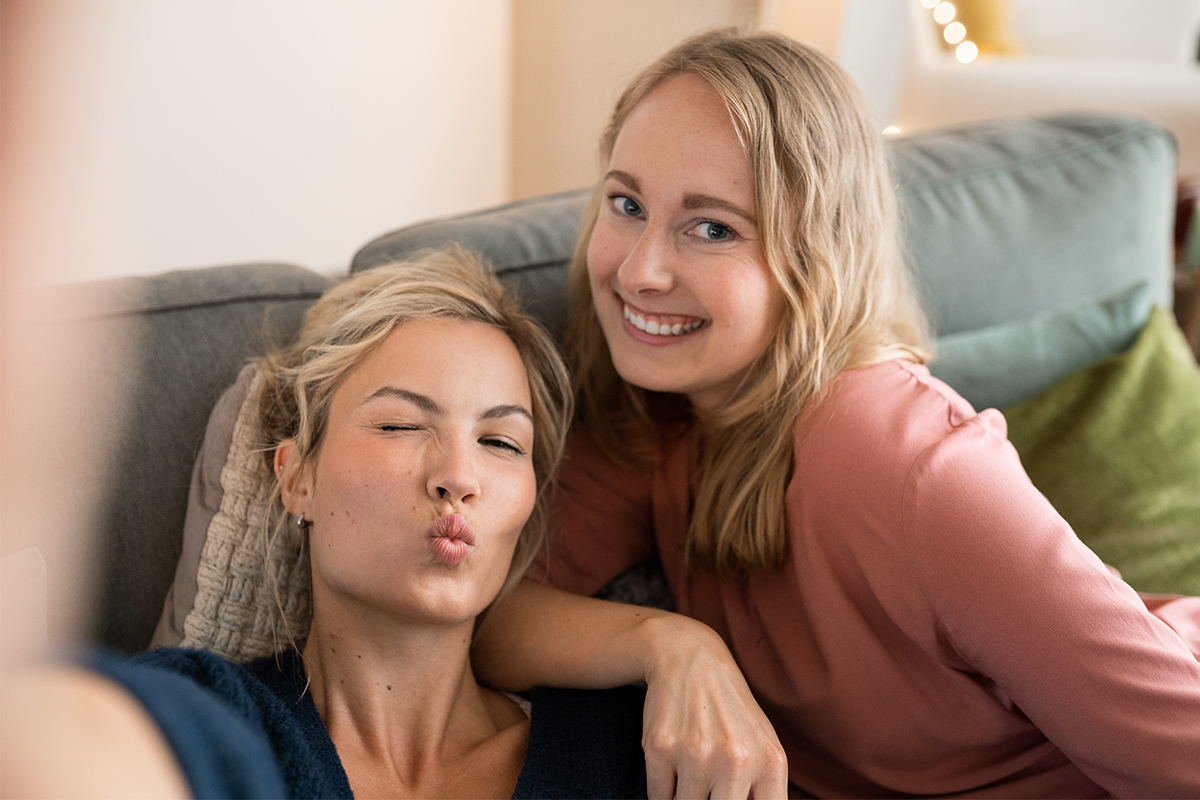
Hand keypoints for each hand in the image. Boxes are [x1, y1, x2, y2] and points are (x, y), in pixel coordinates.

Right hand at [639, 615, 787, 798]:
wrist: (690, 658)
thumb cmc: (730, 711)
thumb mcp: (764, 745)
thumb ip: (765, 790)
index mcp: (769, 762)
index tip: (725, 797)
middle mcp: (736, 760)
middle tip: (708, 788)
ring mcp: (695, 755)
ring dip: (685, 798)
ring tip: (692, 771)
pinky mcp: (660, 749)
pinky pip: (658, 798)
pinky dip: (663, 791)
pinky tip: (673, 765)